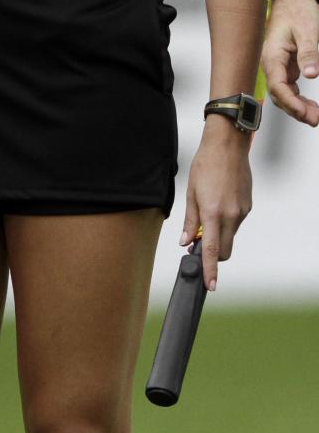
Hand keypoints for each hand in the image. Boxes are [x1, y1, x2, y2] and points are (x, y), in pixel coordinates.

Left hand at [180, 116, 251, 290]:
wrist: (227, 146)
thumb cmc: (205, 165)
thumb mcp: (190, 192)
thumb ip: (189, 220)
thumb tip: (185, 242)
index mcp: (213, 213)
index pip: (211, 249)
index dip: (209, 270)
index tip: (210, 285)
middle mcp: (231, 216)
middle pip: (223, 250)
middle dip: (213, 255)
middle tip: (198, 243)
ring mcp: (242, 212)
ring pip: (230, 237)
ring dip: (219, 235)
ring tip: (208, 213)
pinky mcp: (248, 207)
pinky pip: (236, 223)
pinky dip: (226, 222)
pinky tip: (219, 203)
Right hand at [262, 0, 318, 125]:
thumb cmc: (298, 10)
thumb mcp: (308, 30)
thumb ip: (309, 53)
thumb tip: (311, 74)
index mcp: (273, 55)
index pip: (277, 86)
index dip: (290, 103)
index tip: (305, 114)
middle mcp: (272, 62)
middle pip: (279, 94)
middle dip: (295, 110)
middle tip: (315, 120)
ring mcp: (278, 65)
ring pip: (284, 94)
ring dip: (298, 107)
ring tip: (315, 117)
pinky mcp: (286, 65)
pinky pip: (289, 87)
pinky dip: (299, 99)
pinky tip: (311, 106)